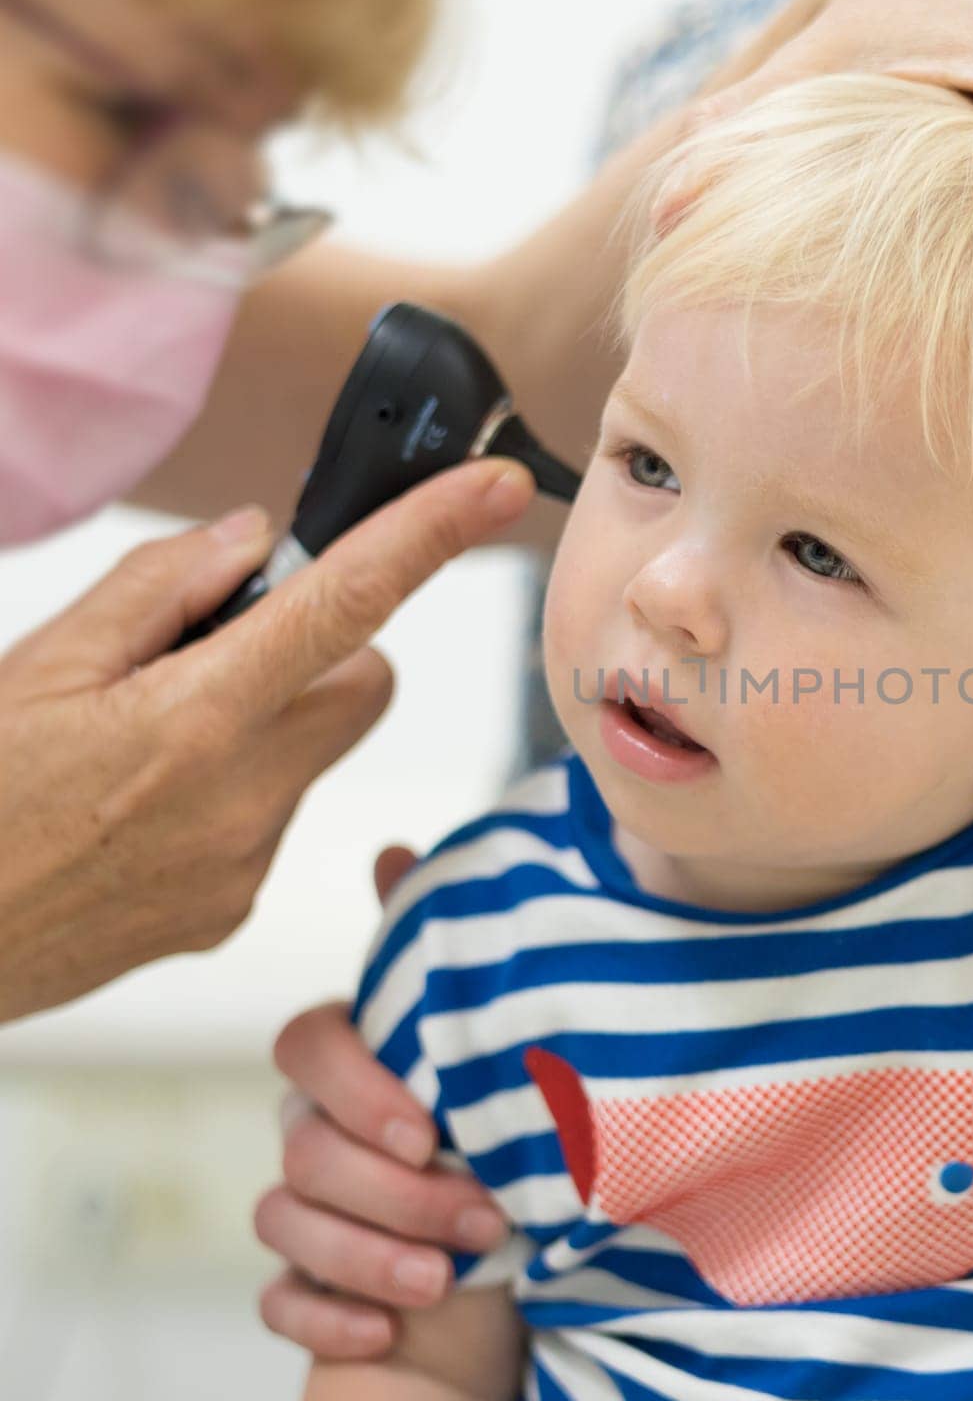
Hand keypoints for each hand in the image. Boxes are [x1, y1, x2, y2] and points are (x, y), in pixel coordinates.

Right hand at [0, 459, 531, 1023]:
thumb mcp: (33, 664)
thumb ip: (157, 591)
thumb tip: (254, 541)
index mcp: (195, 717)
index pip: (346, 604)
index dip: (432, 535)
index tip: (498, 489)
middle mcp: (244, 796)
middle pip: (365, 684)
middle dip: (324, 653)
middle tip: (218, 656)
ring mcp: (245, 863)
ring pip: (314, 751)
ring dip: (264, 725)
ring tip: (145, 749)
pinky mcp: (234, 910)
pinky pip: (273, 818)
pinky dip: (235, 793)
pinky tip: (141, 810)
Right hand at [256, 849, 508, 1359]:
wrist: (519, 1226)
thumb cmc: (496, 1112)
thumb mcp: (482, 1031)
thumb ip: (437, 955)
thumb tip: (395, 849)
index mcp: (351, 1058)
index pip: (306, 1044)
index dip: (357, 1088)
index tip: (430, 1128)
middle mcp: (313, 1125)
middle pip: (305, 1148)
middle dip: (395, 1192)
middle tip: (484, 1216)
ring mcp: (305, 1205)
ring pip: (285, 1222)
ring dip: (370, 1256)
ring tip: (450, 1277)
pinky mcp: (309, 1280)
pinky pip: (279, 1302)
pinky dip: (329, 1317)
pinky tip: (387, 1328)